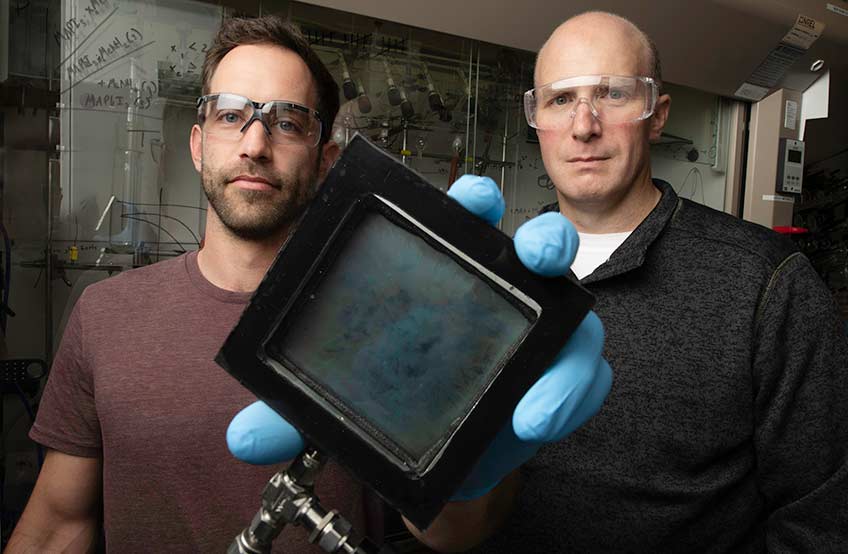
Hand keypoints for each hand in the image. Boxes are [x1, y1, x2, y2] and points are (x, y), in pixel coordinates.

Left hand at [227, 176, 611, 500]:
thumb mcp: (343, 405)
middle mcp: (504, 296)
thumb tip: (243, 433)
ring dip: (570, 328)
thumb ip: (296, 415)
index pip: (465, 222)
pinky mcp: (562, 381)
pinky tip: (535, 418)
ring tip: (540, 373)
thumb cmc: (400, 408)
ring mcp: (540, 338)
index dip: (471, 201)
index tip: (468, 197)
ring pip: (574, 311)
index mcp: (450, 276)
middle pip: (535, 247)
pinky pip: (586, 378)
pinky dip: (569, 396)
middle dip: (543, 238)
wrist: (441, 465)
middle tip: (533, 250)